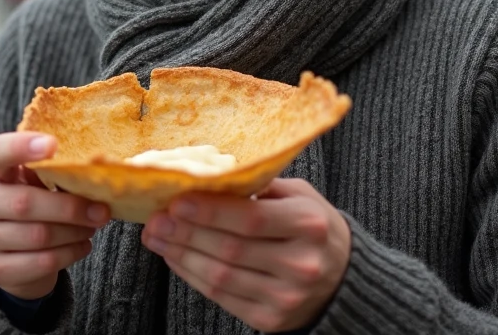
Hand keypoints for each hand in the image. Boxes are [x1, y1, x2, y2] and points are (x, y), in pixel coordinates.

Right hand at [0, 131, 109, 299]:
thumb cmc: (33, 200)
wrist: (14, 252)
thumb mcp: (37, 179)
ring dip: (74, 232)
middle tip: (101, 210)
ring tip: (93, 226)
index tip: (53, 145)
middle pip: (25, 203)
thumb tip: (95, 170)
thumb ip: (53, 170)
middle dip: (70, 208)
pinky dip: (70, 253)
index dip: (22, 147)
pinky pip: (41, 261)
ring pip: (38, 236)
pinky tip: (82, 245)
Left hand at [141, 178, 349, 332]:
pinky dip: (193, 276)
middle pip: (230, 249)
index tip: (176, 201)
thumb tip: (206, 178)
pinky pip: (222, 297)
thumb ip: (259, 187)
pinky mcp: (271, 319)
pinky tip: (176, 257)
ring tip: (157, 237)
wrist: (341, 277)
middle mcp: (301, 263)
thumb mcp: (299, 196)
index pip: (251, 219)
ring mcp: (286, 296)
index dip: (210, 212)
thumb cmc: (312, 227)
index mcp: (309, 224)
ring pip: (221, 277)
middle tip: (155, 219)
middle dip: (186, 233)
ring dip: (181, 255)